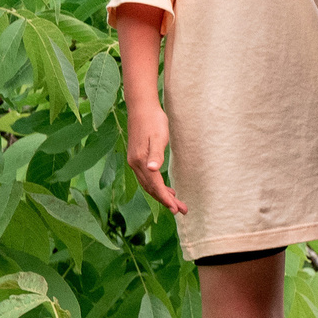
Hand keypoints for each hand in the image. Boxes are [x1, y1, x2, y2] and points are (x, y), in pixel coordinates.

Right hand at [124, 97, 184, 214]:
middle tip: (182, 211)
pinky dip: (157, 186)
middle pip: (151, 188)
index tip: (176, 209)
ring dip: (162, 195)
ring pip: (149, 185)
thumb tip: (152, 169)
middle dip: (166, 201)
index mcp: (140, 161)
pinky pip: (147, 178)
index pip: (154, 185)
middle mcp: (135, 164)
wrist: (142, 107)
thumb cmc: (153, 120)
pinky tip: (167, 188)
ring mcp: (135, 161)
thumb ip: (155, 154)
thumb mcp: (158, 137)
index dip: (165, 198)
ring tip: (177, 204)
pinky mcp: (138, 157)